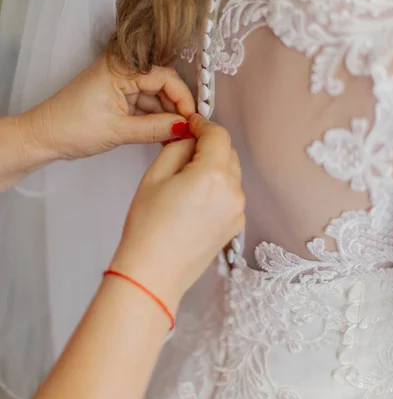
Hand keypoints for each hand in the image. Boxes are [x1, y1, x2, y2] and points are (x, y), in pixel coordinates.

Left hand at [21, 56, 195, 161]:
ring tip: (178, 137)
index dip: (183, 97)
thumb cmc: (70, 127)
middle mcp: (122, 68)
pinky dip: (155, 119)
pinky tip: (165, 134)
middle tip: (189, 130)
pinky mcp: (118, 95)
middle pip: (163, 84)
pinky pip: (145, 103)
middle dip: (177, 107)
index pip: (165, 76)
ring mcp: (120, 82)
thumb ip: (155, 128)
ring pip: (156, 95)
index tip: (193, 119)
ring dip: (167, 115)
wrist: (43, 137)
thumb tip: (185, 128)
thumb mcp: (118, 130)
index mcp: (120, 67)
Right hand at [111, 115, 244, 311]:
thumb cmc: (148, 228)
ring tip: (185, 177)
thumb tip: (190, 139)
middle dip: (208, 145)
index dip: (203, 124)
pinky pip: (231, 193)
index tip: (191, 123)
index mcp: (213, 175)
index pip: (218, 135)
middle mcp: (233, 191)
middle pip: (227, 152)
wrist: (153, 274)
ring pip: (231, 172)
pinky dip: (218, 186)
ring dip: (214, 165)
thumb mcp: (156, 175)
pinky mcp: (235, 225)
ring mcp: (237, 210)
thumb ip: (178, 148)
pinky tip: (194, 197)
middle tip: (183, 148)